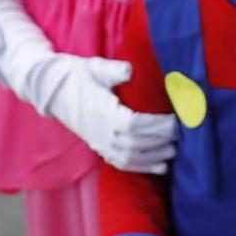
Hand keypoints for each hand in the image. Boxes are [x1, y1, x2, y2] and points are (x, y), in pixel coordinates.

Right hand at [37, 55, 177, 172]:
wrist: (53, 90)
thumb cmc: (78, 76)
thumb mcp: (94, 67)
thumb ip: (113, 70)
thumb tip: (130, 71)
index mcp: (103, 113)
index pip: (135, 124)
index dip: (157, 125)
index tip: (176, 120)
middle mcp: (101, 132)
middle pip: (136, 143)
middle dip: (161, 141)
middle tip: (183, 133)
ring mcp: (100, 143)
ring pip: (131, 158)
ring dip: (155, 157)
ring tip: (175, 150)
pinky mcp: (100, 148)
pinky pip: (123, 164)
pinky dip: (143, 168)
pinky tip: (162, 166)